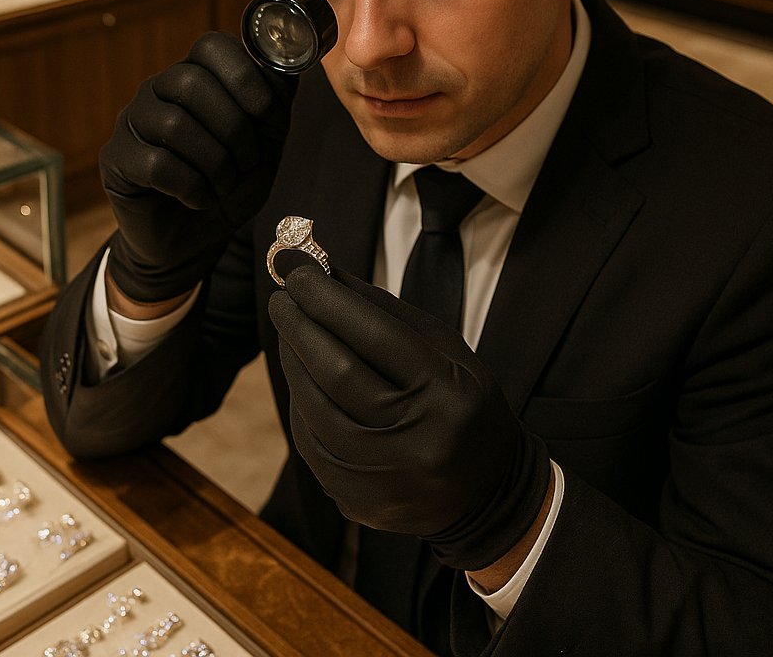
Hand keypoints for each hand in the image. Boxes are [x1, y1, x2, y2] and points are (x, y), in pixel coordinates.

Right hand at [101, 33, 295, 301]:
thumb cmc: (231, 185)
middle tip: (248, 164)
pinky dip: (191, 187)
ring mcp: (132, 122)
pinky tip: (198, 199)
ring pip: (174, 124)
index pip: (212, 45)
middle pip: (191, 81)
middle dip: (234, 128)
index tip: (268, 115)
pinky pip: (156, 164)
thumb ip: (276, 104)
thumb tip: (289, 63)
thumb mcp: (266, 145)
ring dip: (215, 164)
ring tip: (224, 187)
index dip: (246, 77)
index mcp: (197, 75)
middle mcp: (158, 89)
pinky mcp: (116, 159)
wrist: (195, 240)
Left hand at [269, 265, 549, 570]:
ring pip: (315, 409)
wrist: (489, 492)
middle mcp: (416, 442)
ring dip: (293, 361)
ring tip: (288, 329)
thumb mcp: (443, 349)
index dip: (330, 300)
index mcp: (448, 395)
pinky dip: (300, 402)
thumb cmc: (461, 403)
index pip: (377, 336)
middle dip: (301, 326)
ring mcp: (383, 480)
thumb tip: (323, 272)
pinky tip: (299, 375)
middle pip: (338, 372)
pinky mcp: (356, 501)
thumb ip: (383, 310)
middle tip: (282, 296)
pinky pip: (310, 442)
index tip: (300, 271)